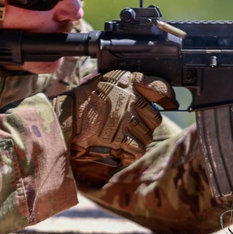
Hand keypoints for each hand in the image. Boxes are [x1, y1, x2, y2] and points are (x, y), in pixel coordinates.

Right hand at [52, 70, 178, 169]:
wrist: (63, 118)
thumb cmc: (80, 101)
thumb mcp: (105, 82)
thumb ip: (126, 85)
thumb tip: (146, 92)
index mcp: (128, 79)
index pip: (161, 87)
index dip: (167, 97)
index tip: (169, 102)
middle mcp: (132, 97)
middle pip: (155, 117)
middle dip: (145, 125)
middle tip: (130, 127)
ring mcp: (128, 118)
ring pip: (147, 136)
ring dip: (135, 140)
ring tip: (118, 138)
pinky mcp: (123, 138)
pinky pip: (137, 150)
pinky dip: (129, 153)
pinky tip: (118, 149)